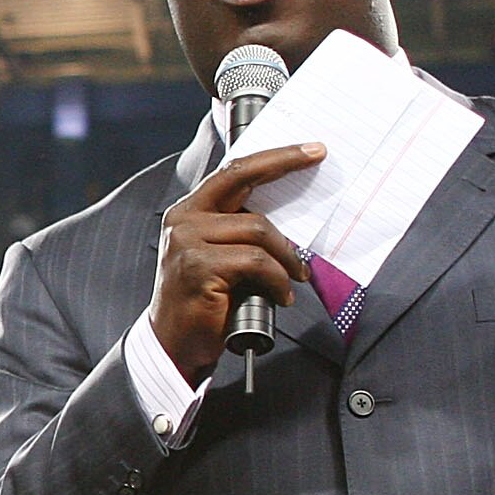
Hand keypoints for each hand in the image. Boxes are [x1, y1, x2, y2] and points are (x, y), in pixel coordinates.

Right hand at [152, 141, 325, 381]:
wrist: (175, 344)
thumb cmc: (205, 302)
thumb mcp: (222, 256)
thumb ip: (241, 231)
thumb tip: (290, 215)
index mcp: (189, 212)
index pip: (233, 172)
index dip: (274, 157)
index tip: (310, 150)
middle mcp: (183, 220)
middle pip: (243, 181)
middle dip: (285, 165)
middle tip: (319, 164)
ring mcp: (186, 242)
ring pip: (257, 229)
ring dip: (286, 257)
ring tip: (294, 279)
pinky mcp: (198, 267)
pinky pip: (256, 261)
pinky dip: (276, 279)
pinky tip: (279, 295)